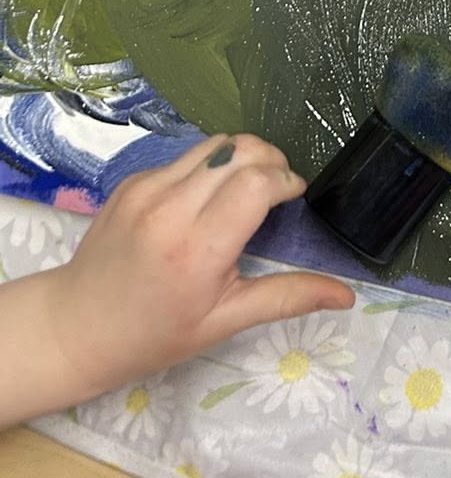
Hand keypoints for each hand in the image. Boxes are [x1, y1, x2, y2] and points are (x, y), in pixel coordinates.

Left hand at [28, 135, 352, 414]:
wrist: (76, 327)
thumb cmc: (156, 333)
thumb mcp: (224, 322)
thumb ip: (287, 298)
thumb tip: (347, 295)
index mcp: (198, 249)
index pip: (257, 182)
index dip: (285, 180)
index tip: (293, 196)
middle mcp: (171, 209)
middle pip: (241, 151)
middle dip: (271, 160)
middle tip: (277, 189)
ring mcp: (145, 190)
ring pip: (214, 144)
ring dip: (241, 157)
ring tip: (246, 187)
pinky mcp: (131, 182)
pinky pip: (186, 157)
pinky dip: (209, 168)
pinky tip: (204, 200)